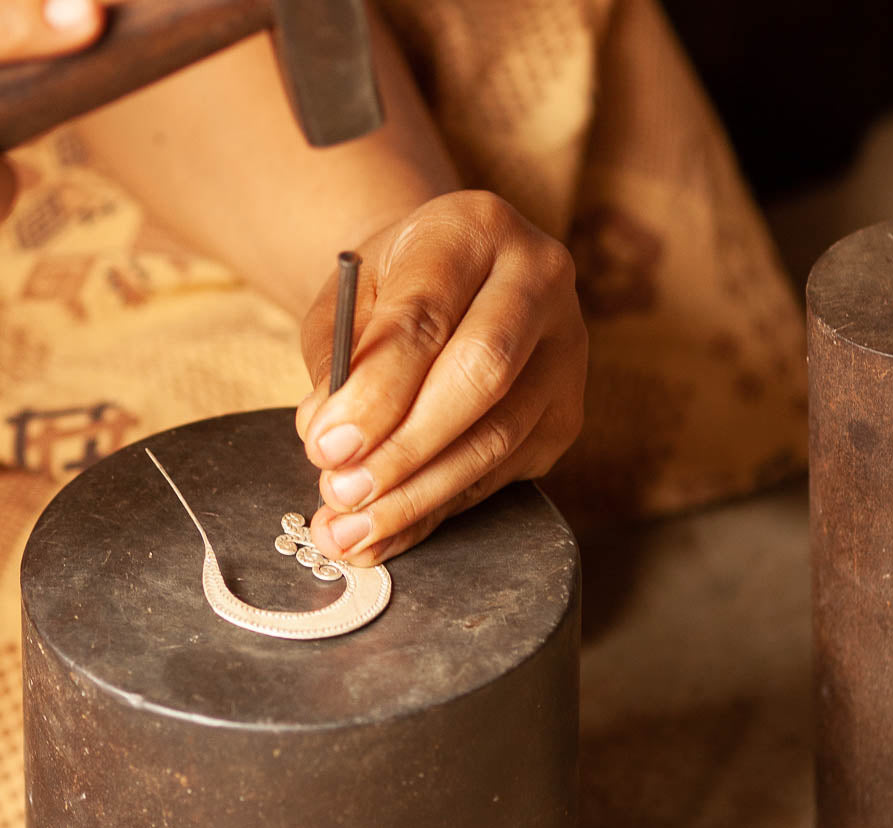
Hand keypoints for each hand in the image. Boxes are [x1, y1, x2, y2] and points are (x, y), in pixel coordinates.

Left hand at [295, 191, 586, 564]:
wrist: (447, 278)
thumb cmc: (387, 288)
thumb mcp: (344, 301)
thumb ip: (335, 361)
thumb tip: (329, 441)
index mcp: (473, 229)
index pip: (427, 317)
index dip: (376, 392)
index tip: (325, 446)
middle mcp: (538, 279)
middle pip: (481, 377)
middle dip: (403, 449)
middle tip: (341, 492)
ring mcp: (566, 348)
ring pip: (497, 437)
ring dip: (417, 495)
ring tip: (350, 530)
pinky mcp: (566, 413)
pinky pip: (501, 473)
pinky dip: (437, 511)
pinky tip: (386, 534)